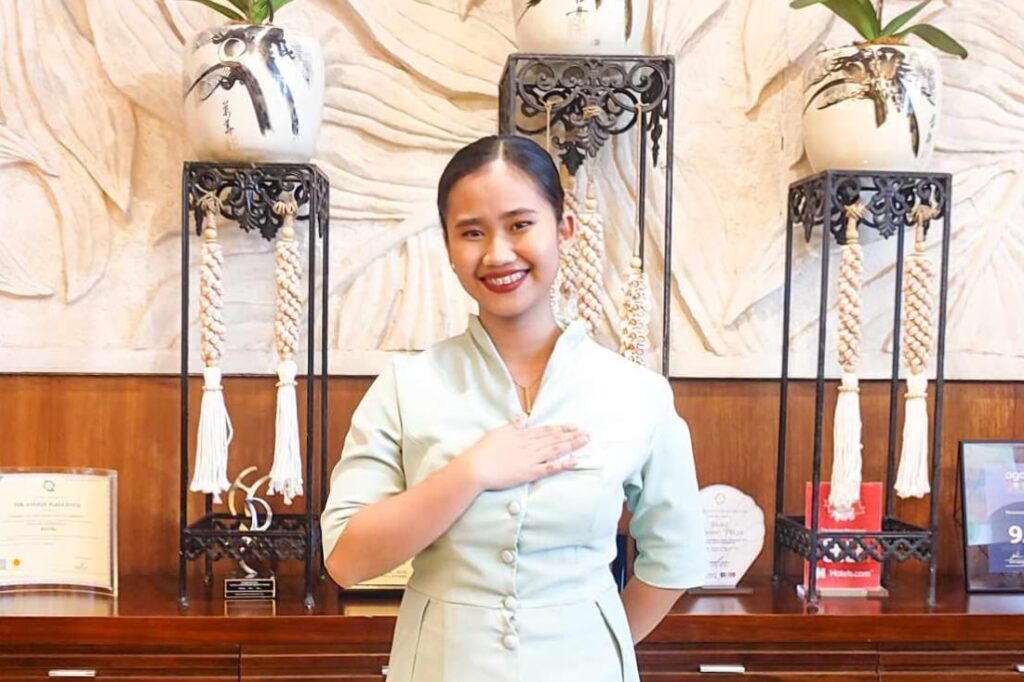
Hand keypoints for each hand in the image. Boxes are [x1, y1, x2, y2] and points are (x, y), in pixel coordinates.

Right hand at [456, 420, 589, 491]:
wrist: (477, 467)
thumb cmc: (484, 451)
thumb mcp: (498, 433)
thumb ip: (513, 426)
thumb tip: (524, 419)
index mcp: (522, 435)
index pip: (546, 430)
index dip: (560, 428)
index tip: (573, 426)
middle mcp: (530, 445)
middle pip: (554, 439)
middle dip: (571, 435)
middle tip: (587, 433)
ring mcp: (531, 459)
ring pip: (556, 450)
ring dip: (572, 445)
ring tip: (585, 441)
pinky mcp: (530, 472)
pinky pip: (550, 468)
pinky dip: (563, 464)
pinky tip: (574, 461)